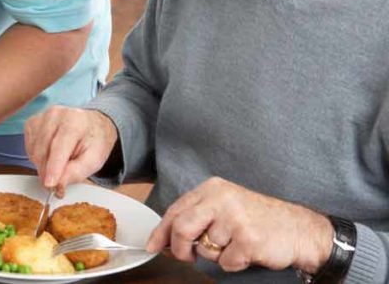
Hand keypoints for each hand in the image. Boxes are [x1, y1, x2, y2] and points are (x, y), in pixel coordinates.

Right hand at [23, 106, 116, 194]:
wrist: (91, 125)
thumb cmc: (93, 141)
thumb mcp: (94, 160)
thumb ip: (77, 172)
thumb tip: (58, 184)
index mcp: (75, 121)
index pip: (59, 147)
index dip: (53, 167)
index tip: (49, 184)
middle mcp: (55, 115)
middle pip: (43, 151)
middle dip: (47, 172)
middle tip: (56, 186)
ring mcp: (41, 117)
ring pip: (34, 151)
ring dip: (43, 165)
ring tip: (59, 164)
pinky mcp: (32, 122)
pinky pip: (29, 148)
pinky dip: (38, 158)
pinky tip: (50, 155)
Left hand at [146, 177, 333, 273]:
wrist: (301, 229)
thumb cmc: (260, 219)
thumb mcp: (226, 206)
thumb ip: (197, 217)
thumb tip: (165, 238)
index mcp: (213, 188)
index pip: (176, 210)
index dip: (161, 231)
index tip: (152, 245)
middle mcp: (221, 199)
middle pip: (182, 228)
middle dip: (180, 249)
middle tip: (187, 256)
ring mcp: (235, 219)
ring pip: (205, 250)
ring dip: (217, 255)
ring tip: (236, 244)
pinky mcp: (248, 240)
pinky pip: (226, 262)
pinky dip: (235, 264)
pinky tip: (248, 251)